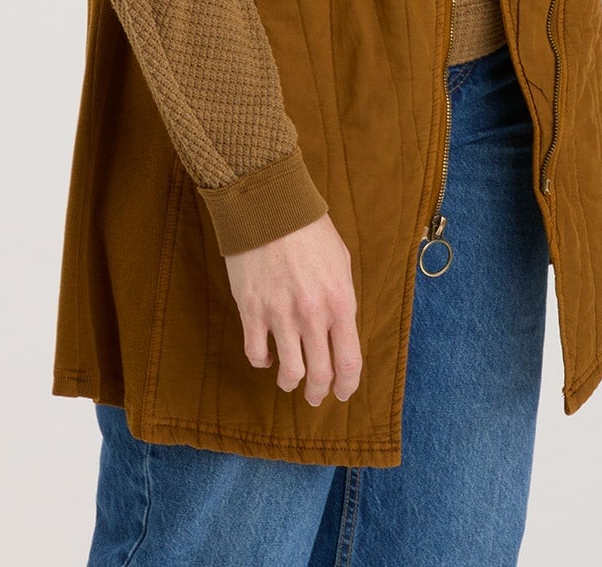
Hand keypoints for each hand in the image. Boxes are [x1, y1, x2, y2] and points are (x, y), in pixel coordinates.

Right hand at [224, 210, 361, 407]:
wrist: (269, 205)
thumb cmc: (309, 229)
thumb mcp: (340, 262)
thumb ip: (341, 298)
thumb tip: (339, 329)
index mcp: (340, 302)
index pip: (349, 362)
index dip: (347, 385)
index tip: (342, 393)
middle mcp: (312, 315)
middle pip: (319, 374)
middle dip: (317, 392)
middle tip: (313, 396)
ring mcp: (280, 315)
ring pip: (288, 371)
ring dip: (290, 382)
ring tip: (289, 381)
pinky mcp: (252, 310)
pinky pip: (256, 353)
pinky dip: (262, 362)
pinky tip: (266, 356)